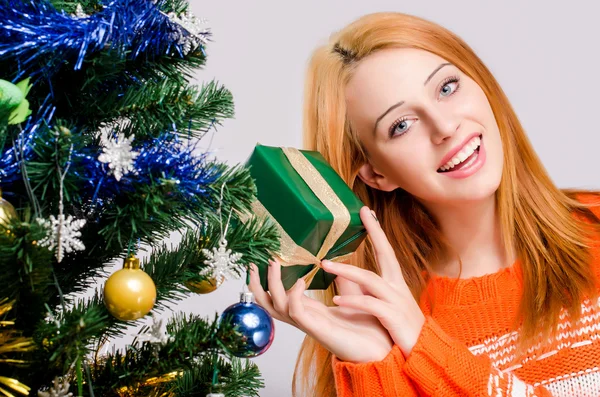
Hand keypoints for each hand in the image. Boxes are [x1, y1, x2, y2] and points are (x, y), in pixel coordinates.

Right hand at [247, 256, 393, 363]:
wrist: (383, 349)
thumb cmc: (368, 326)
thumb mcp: (350, 296)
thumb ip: (340, 279)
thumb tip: (336, 257)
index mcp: (310, 309)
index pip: (278, 296)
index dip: (266, 280)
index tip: (263, 258)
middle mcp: (305, 317)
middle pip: (268, 304)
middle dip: (256, 284)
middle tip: (255, 263)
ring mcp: (309, 324)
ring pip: (277, 306)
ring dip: (272, 284)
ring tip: (275, 263)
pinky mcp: (319, 329)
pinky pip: (297, 313)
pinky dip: (293, 296)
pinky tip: (299, 281)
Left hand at [322, 206, 425, 356]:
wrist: (425, 353)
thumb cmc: (403, 329)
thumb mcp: (388, 306)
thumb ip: (371, 291)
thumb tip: (350, 277)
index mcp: (396, 284)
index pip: (386, 251)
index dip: (377, 231)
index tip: (366, 211)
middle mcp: (397, 288)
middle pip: (386, 254)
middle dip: (375, 233)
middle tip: (361, 214)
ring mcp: (396, 301)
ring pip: (370, 280)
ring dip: (347, 272)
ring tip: (326, 265)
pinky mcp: (393, 318)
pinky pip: (370, 305)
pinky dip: (354, 302)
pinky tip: (337, 301)